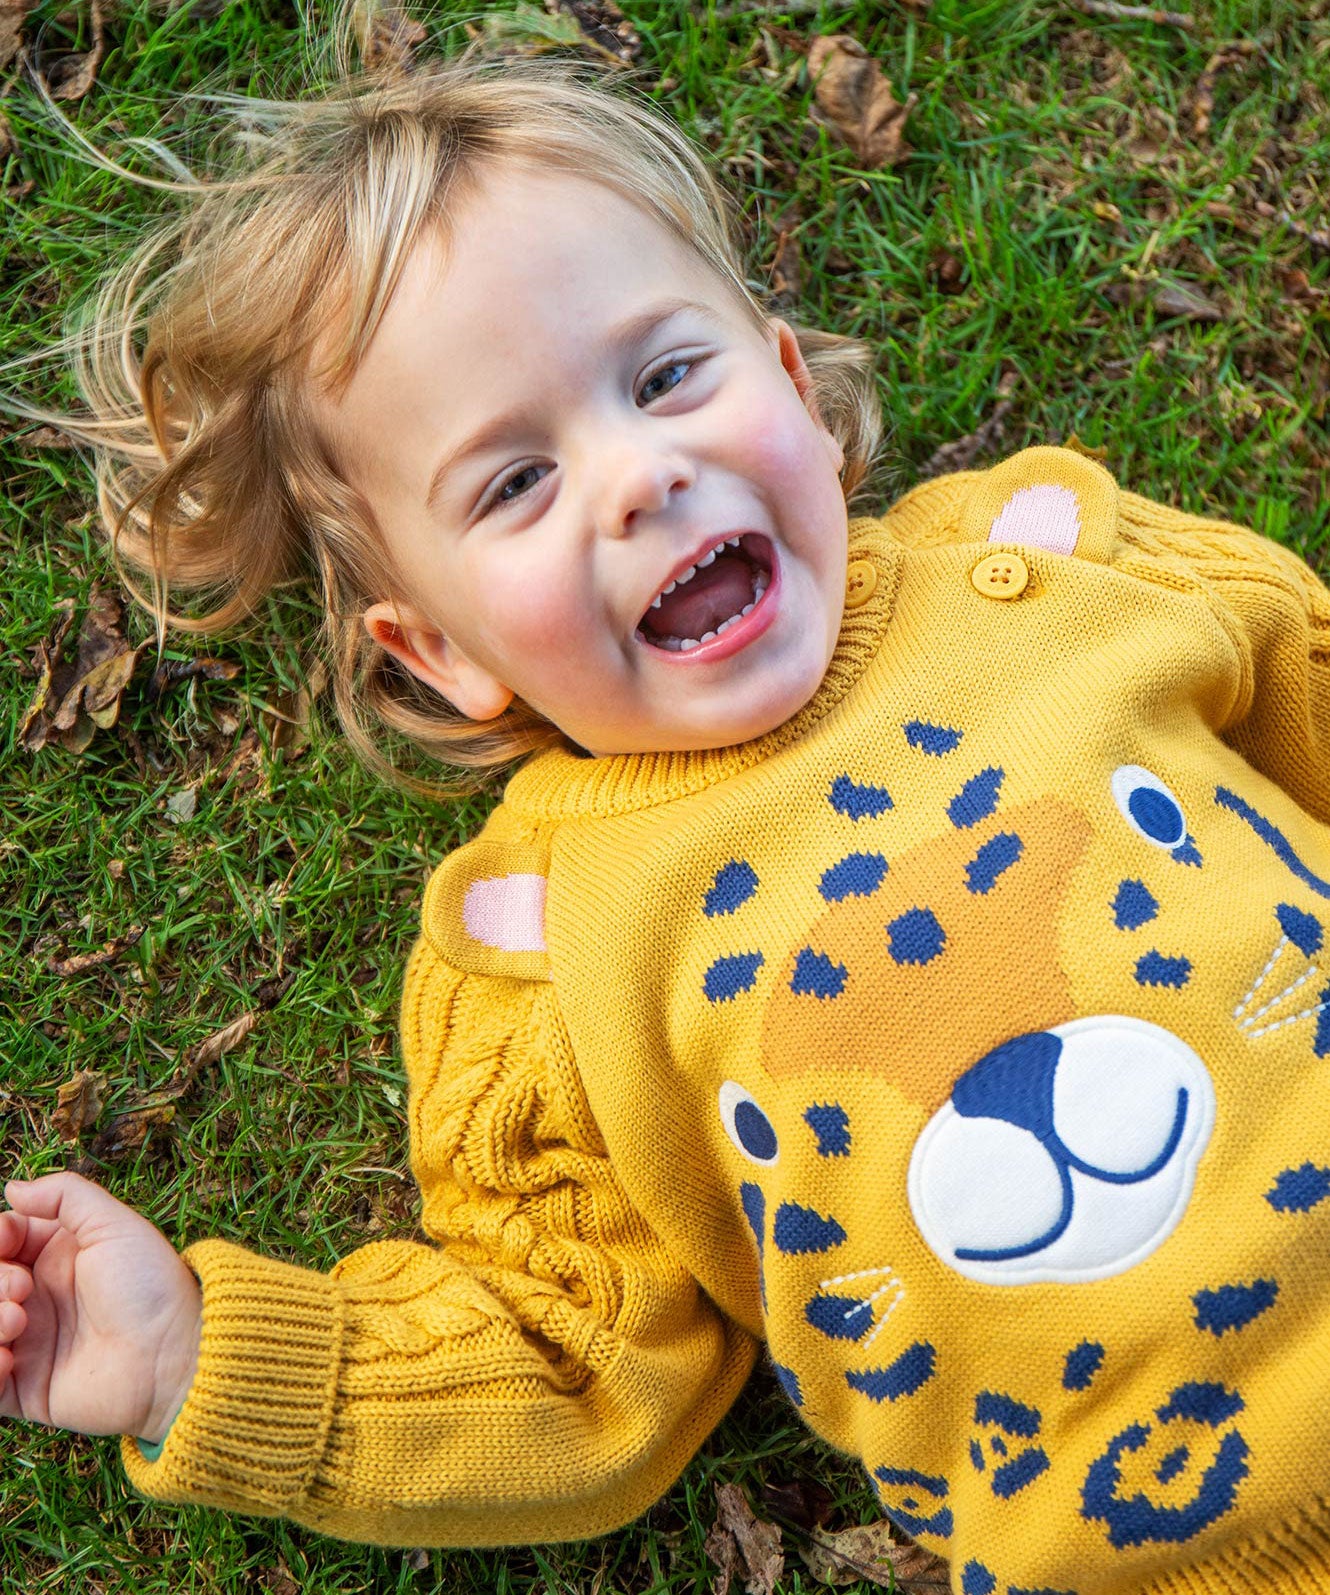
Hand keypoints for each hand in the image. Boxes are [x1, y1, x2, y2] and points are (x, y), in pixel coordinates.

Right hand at [0, 1172, 201, 1442]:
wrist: (170, 1356)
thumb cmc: (149, 1286)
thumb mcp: (113, 1224)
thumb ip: (64, 1195)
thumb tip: (12, 1187)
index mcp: (55, 1256)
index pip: (3, 1239)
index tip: (8, 1241)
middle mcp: (36, 1297)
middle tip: (21, 1289)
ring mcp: (28, 1342)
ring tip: (18, 1323)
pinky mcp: (23, 1388)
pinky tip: (7, 1360)